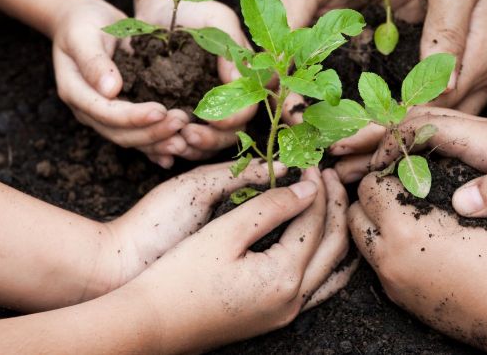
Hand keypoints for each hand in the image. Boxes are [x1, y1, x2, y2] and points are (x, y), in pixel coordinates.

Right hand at [52, 0, 188, 167]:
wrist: (82, 22)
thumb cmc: (83, 24)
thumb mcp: (84, 35)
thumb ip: (94, 61)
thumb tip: (110, 89)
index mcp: (75, 92)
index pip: (105, 112)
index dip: (133, 116)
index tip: (161, 110)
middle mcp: (89, 110)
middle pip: (120, 133)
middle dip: (152, 132)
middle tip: (182, 122)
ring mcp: (104, 116)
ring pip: (131, 139)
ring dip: (158, 142)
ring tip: (185, 138)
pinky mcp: (121, 115)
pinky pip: (138, 136)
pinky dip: (156, 146)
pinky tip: (177, 151)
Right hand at [120, 167, 352, 352]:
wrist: (151, 324)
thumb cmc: (179, 277)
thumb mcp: (225, 233)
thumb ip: (270, 207)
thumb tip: (308, 187)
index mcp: (283, 276)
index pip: (314, 221)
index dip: (315, 187)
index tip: (309, 162)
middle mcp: (293, 299)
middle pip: (334, 243)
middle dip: (334, 205)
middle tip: (328, 175)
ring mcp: (286, 313)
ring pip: (331, 267)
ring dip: (334, 230)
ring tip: (328, 200)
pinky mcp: (275, 317)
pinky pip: (319, 285)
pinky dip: (326, 257)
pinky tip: (323, 241)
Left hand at [136, 0, 257, 160]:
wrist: (163, 14)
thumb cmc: (195, 12)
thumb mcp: (216, 20)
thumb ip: (232, 47)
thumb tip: (237, 81)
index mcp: (250, 79)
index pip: (250, 108)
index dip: (234, 118)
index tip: (214, 120)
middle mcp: (235, 101)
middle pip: (232, 134)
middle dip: (212, 139)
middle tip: (188, 135)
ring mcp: (212, 112)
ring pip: (211, 144)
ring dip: (195, 148)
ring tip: (174, 142)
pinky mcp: (188, 117)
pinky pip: (188, 143)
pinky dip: (177, 148)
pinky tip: (164, 145)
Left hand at [348, 172, 486, 351]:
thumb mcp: (479, 199)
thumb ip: (446, 173)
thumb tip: (426, 156)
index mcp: (404, 224)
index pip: (370, 184)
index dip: (386, 173)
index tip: (402, 173)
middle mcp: (388, 254)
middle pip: (356, 213)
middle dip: (373, 199)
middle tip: (399, 193)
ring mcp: (391, 279)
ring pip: (362, 240)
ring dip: (375, 225)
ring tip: (404, 218)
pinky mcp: (399, 297)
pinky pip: (378, 266)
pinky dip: (387, 252)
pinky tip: (416, 245)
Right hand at [363, 106, 486, 227]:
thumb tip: (459, 200)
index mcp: (486, 137)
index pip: (424, 129)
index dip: (387, 143)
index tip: (359, 162)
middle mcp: (478, 133)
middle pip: (410, 126)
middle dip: (370, 138)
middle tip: (335, 155)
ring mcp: (480, 142)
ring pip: (418, 136)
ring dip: (383, 147)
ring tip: (351, 165)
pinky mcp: (485, 156)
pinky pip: (433, 150)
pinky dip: (405, 156)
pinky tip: (396, 171)